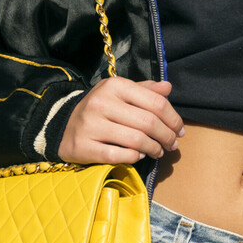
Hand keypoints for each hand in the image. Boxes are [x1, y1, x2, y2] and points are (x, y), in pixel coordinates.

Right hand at [58, 78, 183, 164]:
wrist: (62, 125)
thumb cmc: (100, 109)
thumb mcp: (120, 93)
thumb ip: (145, 90)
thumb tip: (168, 87)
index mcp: (115, 86)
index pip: (156, 103)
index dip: (173, 119)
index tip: (180, 130)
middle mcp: (102, 103)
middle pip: (148, 123)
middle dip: (166, 136)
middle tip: (172, 144)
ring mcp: (92, 125)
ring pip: (136, 141)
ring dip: (154, 149)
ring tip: (158, 151)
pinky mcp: (85, 146)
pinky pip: (119, 155)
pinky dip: (134, 157)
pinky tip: (139, 155)